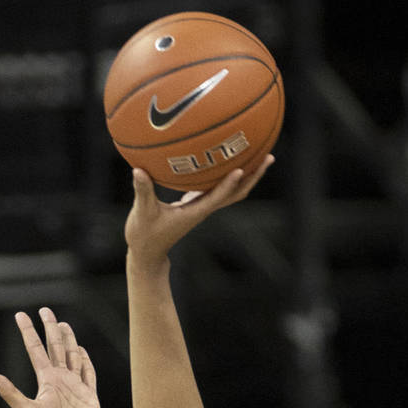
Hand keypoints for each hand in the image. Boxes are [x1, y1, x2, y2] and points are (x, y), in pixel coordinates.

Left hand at [0, 307, 99, 407]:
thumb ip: (11, 392)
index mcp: (46, 382)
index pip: (35, 351)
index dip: (29, 332)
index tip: (21, 315)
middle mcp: (60, 381)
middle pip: (55, 348)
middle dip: (51, 329)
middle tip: (45, 309)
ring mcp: (75, 388)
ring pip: (72, 356)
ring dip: (69, 340)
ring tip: (63, 324)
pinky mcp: (90, 397)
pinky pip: (88, 374)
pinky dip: (85, 361)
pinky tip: (81, 350)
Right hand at [125, 157, 273, 273]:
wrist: (148, 253)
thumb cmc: (144, 236)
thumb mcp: (141, 214)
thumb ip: (142, 191)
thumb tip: (139, 170)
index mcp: (195, 212)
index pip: (217, 197)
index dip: (229, 184)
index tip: (241, 169)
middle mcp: (204, 208)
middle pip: (237, 193)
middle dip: (254, 176)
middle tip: (269, 156)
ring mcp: (203, 206)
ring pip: (232, 191)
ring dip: (249, 175)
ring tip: (262, 153)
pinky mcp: (197, 203)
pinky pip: (219, 187)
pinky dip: (229, 174)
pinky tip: (229, 157)